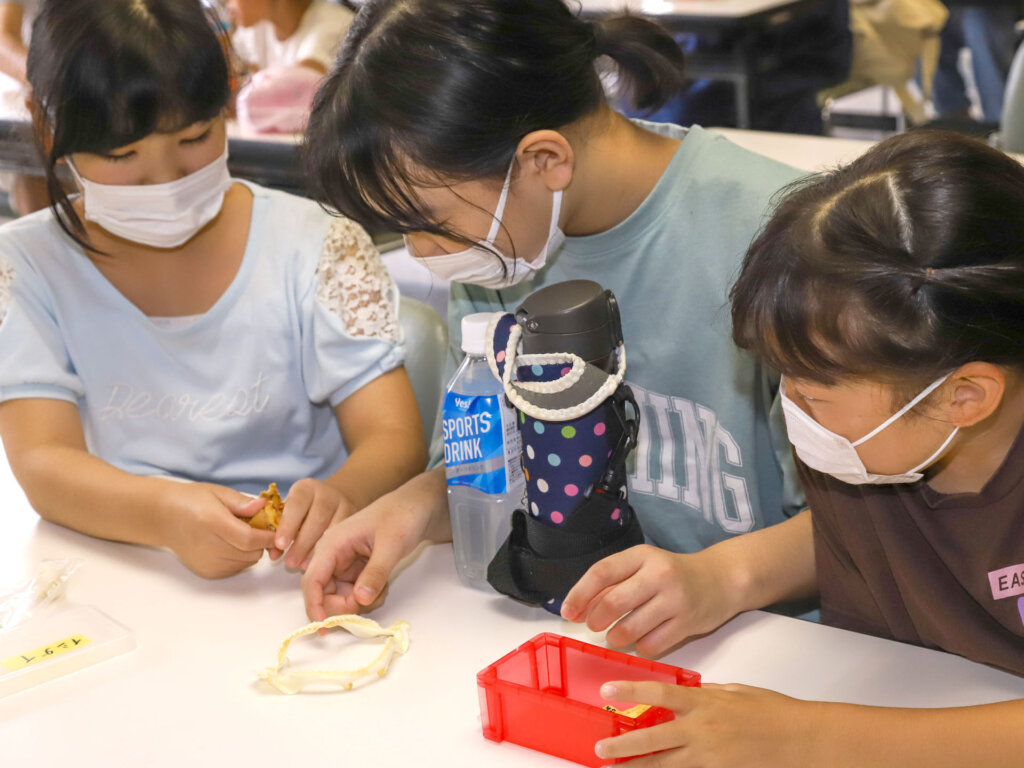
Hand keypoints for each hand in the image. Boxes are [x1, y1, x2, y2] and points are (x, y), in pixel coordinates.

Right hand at [162, 482, 276, 578]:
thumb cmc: (193, 501)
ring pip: (248, 562)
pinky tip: (230, 543)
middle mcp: (209, 547)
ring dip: (252, 550)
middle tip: (258, 527)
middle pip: (251, 553)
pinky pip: (237, 568)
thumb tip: (263, 506)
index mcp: (212, 522)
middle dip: (262, 541)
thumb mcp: (218, 492)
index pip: (249, 538)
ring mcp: (207, 563)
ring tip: (241, 533)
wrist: (165, 518)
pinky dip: (241, 557)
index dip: (269, 537)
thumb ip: (242, 502)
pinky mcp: (207, 572)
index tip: (280, 529)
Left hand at [268, 478, 355, 569]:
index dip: (288, 525)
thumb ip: (278, 530)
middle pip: (317, 518)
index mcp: (305, 488)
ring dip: (318, 550)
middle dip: (303, 543)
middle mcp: (326, 493)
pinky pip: (346, 536)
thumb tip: (273, 554)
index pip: (296, 504)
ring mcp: (344, 504)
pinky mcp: (355, 517)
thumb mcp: (288, 512)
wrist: (331, 500)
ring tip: (305, 566)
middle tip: (291, 562)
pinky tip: (324, 563)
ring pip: (333, 528)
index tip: (280, 544)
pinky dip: (335, 551)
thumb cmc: (303, 511)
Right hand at [301, 470, 444, 619]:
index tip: (325, 626)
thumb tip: (360, 600)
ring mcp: (344, 564)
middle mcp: (333, 555)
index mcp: (333, 543)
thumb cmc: (402, 517)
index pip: (312, 580)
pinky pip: (355, 594)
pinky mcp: (355, 570)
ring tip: (383, 587)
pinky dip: (368, 596)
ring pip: (341, 597)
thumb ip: (376, 572)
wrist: (417, 507)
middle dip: (344, 605)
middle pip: (324, 594)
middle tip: (370, 601)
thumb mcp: (392, 544)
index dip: (315, 605)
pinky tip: (384, 584)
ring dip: (360, 602)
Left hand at [561, 545, 737, 655]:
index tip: (567, 612)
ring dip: (615, 637)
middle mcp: (659, 574)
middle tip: (592, 626)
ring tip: (615, 636)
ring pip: (630, 629)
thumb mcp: (643, 566)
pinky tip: (641, 641)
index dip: (579, 594)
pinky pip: (652, 645)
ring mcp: (675, 600)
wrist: (720, 579)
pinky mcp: (688, 623)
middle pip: (613, 602)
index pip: (602, 572)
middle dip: (595, 619)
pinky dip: (640, 647)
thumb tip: (579, 608)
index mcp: (642, 556)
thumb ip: (614, 582)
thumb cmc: (672, 574)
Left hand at [594, 680, 821, 766]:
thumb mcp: (733, 691)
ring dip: (638, 767)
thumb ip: (704, 695)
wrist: (802, 740)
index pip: (658, 692)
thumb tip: (682, 696)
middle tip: (601, 749)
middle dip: (623, 745)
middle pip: (652, 738)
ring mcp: (709, 757)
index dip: (630, 691)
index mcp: (704, 702)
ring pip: (664, 765)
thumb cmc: (772, 711)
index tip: (606, 690)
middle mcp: (702, 730)